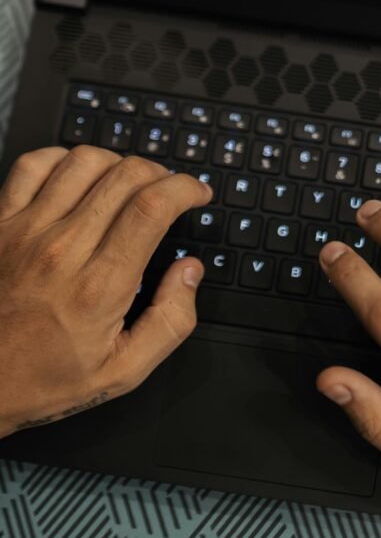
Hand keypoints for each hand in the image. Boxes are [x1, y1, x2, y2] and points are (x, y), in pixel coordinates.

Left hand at [0, 145, 209, 435]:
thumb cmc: (44, 379)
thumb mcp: (123, 372)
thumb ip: (170, 322)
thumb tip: (189, 271)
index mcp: (99, 286)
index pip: (152, 206)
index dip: (185, 188)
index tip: (197, 193)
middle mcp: (63, 249)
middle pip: (125, 175)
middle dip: (161, 173)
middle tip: (169, 191)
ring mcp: (26, 231)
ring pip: (84, 161)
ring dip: (118, 163)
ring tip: (128, 183)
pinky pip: (33, 165)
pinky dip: (62, 158)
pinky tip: (77, 176)